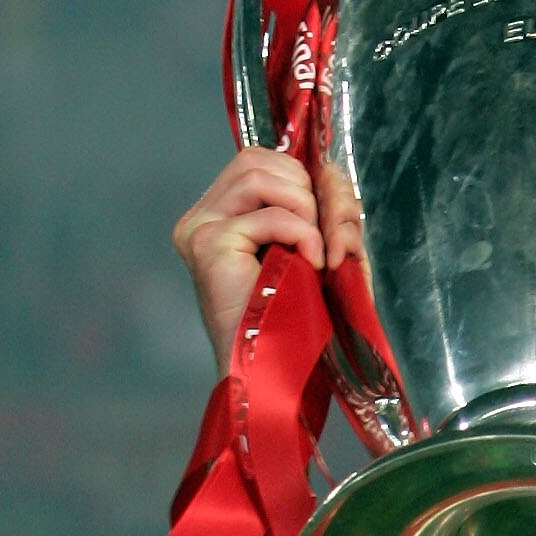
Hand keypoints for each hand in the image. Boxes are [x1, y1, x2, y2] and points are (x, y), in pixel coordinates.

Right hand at [173, 148, 339, 373]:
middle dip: (309, 190)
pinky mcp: (209, 245)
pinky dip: (303, 234)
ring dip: (304, 209)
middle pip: (257, 159)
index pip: (261, 162)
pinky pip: (269, 215)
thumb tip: (331, 174)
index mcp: (221, 215)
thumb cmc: (301, 323)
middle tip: (331, 238)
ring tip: (317, 252)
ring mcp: (200, 229)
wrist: (279, 375)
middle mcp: (202, 217)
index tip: (336, 220)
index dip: (307, 179)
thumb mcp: (324, 252)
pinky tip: (312, 264)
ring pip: (259, 176)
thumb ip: (327, 209)